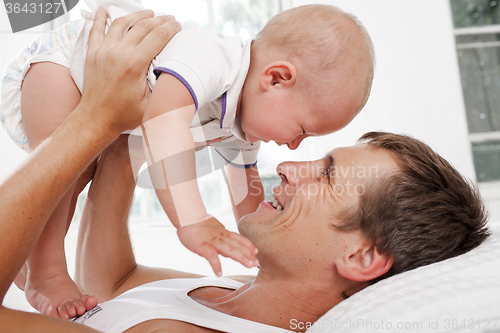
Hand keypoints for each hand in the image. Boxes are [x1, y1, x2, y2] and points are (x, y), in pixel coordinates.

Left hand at [80, 7, 180, 133]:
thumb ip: (164, 88)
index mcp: (134, 64)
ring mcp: (103, 52)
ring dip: (137, 16)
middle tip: (169, 18)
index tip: (178, 25)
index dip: (170, 28)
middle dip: (159, 20)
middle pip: (142, 27)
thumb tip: (177, 75)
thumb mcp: (151, 105)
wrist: (96, 120)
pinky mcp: (93, 54)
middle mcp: (118, 54)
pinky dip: (100, 18)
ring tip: (148, 13)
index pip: (157, 37)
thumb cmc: (123, 115)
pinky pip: (96, 30)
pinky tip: (104, 11)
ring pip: (122, 24)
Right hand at [177, 216, 258, 275]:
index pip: (238, 239)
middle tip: (257, 263)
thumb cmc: (195, 223)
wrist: (185, 215)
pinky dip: (216, 265)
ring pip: (229, 249)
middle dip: (248, 254)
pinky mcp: (202, 246)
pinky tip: (219, 273)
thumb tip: (224, 244)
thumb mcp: (211, 228)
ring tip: (249, 265)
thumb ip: (218, 236)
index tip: (256, 251)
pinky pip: (211, 256)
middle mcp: (220, 236)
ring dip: (241, 257)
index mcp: (221, 232)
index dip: (247, 245)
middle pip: (237, 245)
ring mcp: (212, 241)